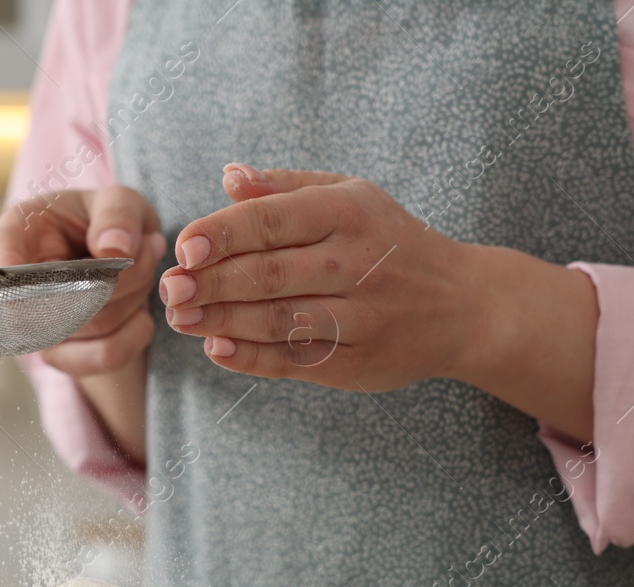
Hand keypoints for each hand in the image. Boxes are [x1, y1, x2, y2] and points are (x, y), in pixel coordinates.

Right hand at [0, 187, 165, 378]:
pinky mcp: (61, 355)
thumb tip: (114, 248)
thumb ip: (117, 213)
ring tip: (142, 273)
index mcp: (21, 231)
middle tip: (144, 250)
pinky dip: (135, 335)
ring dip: (134, 299)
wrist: (123, 263)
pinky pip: (103, 357)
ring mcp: (36, 325)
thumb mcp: (119, 201)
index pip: (2, 246)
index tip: (13, 267)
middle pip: (62, 294)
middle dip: (118, 277)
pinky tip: (141, 316)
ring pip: (94, 324)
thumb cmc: (109, 224)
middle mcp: (20, 283)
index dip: (5, 260)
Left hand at [158, 165, 597, 440]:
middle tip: (168, 288)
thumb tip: (228, 177)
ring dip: (221, 321)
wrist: (464, 306)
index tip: (182, 248)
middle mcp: (356, 263)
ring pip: (277, 320)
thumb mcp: (351, 196)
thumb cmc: (391, 243)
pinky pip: (295, 361)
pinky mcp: (357, 362)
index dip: (221, 235)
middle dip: (210, 283)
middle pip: (268, 275)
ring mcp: (359, 316)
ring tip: (180, 317)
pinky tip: (217, 348)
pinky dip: (251, 357)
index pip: (271, 221)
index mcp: (349, 213)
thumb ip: (286, 188)